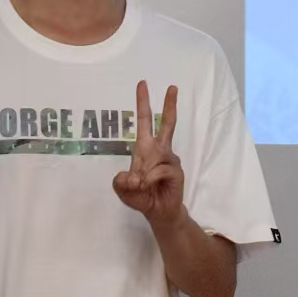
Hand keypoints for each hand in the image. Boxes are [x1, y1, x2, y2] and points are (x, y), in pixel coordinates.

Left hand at [113, 81, 184, 223]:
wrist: (159, 212)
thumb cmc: (141, 197)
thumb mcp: (122, 189)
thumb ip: (120, 182)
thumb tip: (132, 176)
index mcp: (145, 149)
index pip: (145, 122)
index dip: (143, 103)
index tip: (142, 84)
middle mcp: (159, 150)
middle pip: (166, 123)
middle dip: (169, 105)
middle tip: (172, 87)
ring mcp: (170, 159)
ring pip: (156, 155)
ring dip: (145, 171)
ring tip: (142, 185)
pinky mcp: (176, 170)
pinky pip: (160, 170)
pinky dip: (151, 179)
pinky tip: (150, 186)